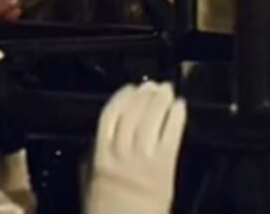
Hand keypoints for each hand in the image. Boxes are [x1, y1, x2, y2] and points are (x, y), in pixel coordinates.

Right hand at [84, 82, 186, 213]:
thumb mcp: (88, 184)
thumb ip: (92, 160)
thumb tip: (98, 142)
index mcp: (100, 155)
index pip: (110, 115)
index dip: (122, 97)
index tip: (130, 89)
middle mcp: (121, 153)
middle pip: (134, 112)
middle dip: (145, 95)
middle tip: (154, 85)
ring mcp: (144, 159)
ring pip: (152, 119)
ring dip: (161, 101)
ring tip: (167, 91)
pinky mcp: (164, 168)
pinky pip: (171, 135)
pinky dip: (176, 118)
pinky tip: (180, 108)